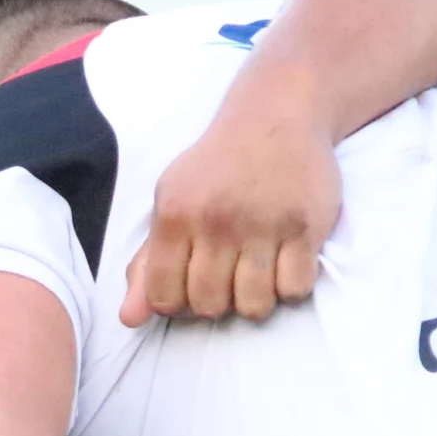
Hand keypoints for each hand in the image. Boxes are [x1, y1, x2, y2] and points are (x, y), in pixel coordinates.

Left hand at [120, 105, 338, 326]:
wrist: (275, 116)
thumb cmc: (215, 168)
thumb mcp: (169, 203)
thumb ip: (147, 263)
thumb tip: (130, 320)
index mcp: (174, 216)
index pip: (163, 296)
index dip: (174, 304)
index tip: (188, 287)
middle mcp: (216, 221)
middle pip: (209, 306)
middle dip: (215, 304)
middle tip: (225, 280)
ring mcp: (264, 225)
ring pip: (254, 305)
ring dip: (255, 301)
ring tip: (256, 275)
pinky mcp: (307, 226)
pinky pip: (295, 289)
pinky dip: (290, 287)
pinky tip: (284, 263)